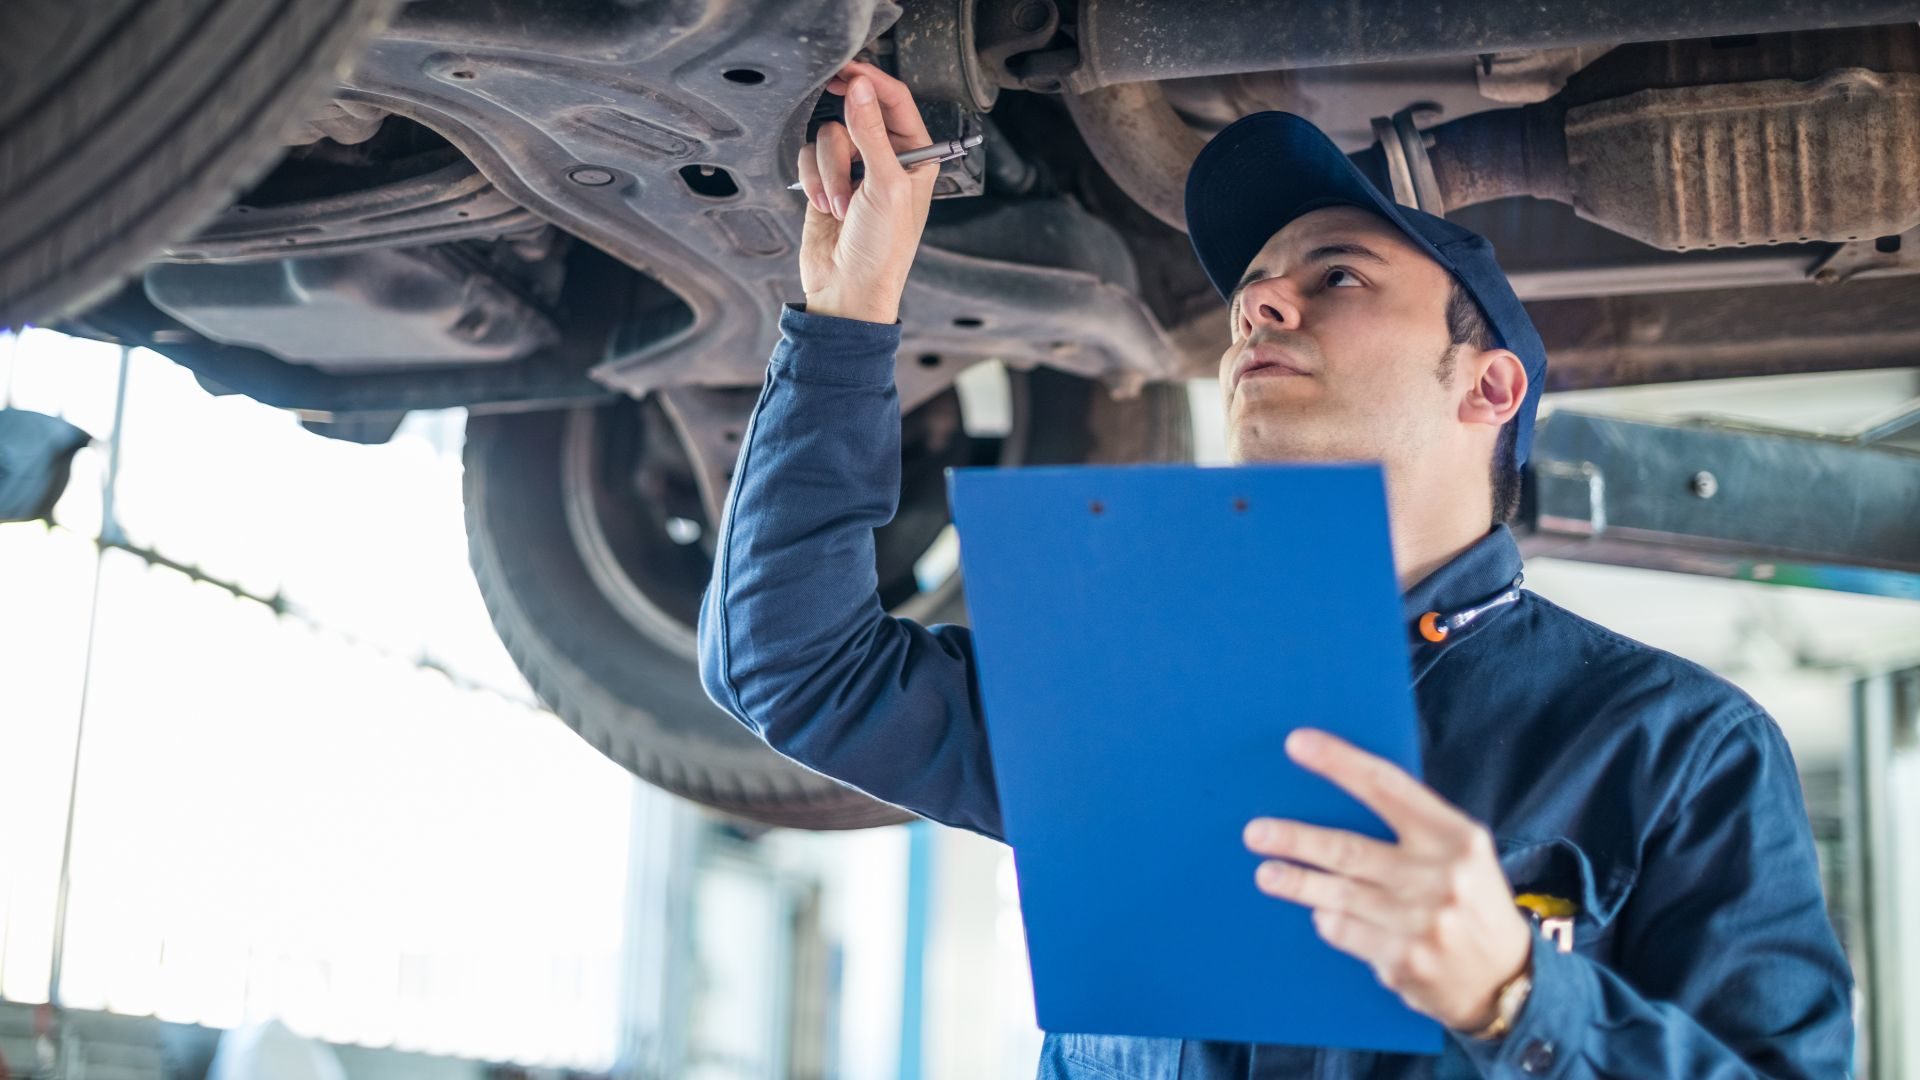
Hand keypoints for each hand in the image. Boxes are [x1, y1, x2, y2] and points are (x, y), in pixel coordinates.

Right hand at [795, 61, 939, 324]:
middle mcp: (886, 159)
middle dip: (846, 132)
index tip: (849, 70)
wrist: (849, 291)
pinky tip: (823, 206)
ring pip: (828, 136)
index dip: (872, 82)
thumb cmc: (883, 251)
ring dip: (829, 170)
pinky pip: (808, 157)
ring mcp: (854, 170)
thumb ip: (871, 134)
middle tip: (832, 103)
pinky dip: (812, 180)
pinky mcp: (825, 182)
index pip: (896, 102)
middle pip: (857, 113)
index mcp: (917, 157)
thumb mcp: (885, 187)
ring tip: (840, 204)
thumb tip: (861, 89)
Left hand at [1242, 729, 1531, 1032]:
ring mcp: (1421, 922)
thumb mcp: (1462, 853)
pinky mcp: (1403, 961)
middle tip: (1256, 833)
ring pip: (1338, 894)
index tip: (1297, 744)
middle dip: (1295, 840)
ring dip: (1296, 882)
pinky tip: (1320, 913)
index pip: (1387, 787)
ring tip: (1266, 874)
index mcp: (1457, 837)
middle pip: (1349, 849)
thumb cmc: (1472, 900)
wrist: (1507, 981)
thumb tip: (1339, 793)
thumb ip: (1413, 826)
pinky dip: (1328, 920)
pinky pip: (1345, 932)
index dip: (1339, 763)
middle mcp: (1440, 876)